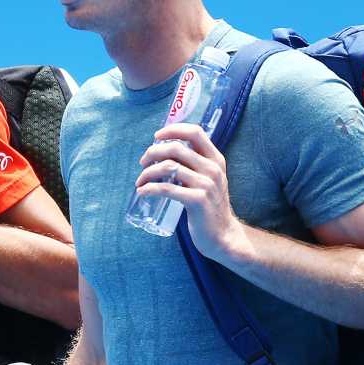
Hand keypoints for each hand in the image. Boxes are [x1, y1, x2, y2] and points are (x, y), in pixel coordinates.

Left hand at [135, 123, 247, 261]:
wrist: (222, 235)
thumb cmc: (210, 207)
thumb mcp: (209, 180)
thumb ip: (194, 165)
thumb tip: (165, 153)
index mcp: (216, 159)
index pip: (195, 132)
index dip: (173, 129)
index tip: (157, 136)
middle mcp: (213, 169)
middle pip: (176, 148)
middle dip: (153, 152)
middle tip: (143, 163)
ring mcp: (206, 184)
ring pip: (168, 167)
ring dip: (148, 172)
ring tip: (140, 181)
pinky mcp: (197, 200)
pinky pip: (167, 188)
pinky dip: (150, 188)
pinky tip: (142, 191)